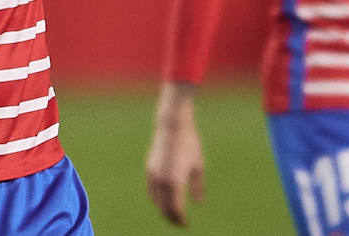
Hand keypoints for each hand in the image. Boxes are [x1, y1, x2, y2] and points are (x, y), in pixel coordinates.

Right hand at [145, 95, 204, 226]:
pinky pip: (151, 190)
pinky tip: (162, 200)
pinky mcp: (149, 168)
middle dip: (172, 218)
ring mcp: (154, 175)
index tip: (186, 224)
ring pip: (156, 201)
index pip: (176, 209)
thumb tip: (199, 203)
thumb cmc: (189, 143)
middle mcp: (162, 181)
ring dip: (163, 209)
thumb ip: (197, 186)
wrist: (172, 125)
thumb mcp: (198, 165)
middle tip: (180, 223)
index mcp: (176, 182)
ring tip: (172, 214)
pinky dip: (156, 199)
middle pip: (164, 208)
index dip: (181, 219)